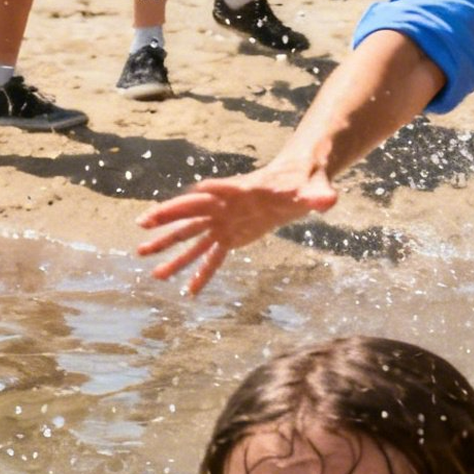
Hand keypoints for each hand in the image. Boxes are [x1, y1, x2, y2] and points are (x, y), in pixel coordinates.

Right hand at [136, 164, 336, 293]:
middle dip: (168, 218)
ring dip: (172, 253)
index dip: (210, 190)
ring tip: (150, 270)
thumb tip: (330, 201)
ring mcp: (224, 222)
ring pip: (193, 238)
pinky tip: (186, 291)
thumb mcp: (314, 189)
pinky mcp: (230, 237)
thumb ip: (318, 196)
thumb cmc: (305, 183)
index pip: (223, 188)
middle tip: (142, 226)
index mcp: (244, 189)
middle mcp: (226, 205)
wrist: (297, 185)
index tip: (192, 191)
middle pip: (192, 212)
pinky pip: (211, 258)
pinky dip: (199, 274)